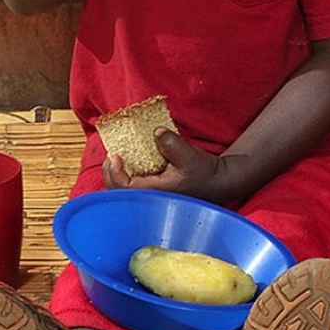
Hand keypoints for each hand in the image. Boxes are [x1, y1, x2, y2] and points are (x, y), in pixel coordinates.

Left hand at [102, 129, 228, 201]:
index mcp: (155, 193)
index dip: (115, 172)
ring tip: (116, 160)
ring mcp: (154, 196)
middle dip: (111, 174)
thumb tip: (156, 132)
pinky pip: (135, 187)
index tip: (114, 156)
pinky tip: (130, 165)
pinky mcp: (157, 192)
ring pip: (126, 192)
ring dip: (118, 176)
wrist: (219, 182)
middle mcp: (151, 198)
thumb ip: (172, 144)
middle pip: (119, 193)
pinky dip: (128, 176)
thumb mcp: (190, 156)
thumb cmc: (205, 173)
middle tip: (111, 156)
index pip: (124, 188)